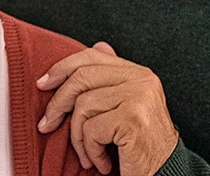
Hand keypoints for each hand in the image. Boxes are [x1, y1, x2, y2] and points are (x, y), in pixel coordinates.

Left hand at [38, 43, 177, 175]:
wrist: (166, 173)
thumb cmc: (141, 143)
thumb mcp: (127, 105)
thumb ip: (112, 77)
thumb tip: (98, 45)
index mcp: (139, 73)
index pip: (92, 57)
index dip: (61, 68)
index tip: (42, 84)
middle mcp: (142, 80)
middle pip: (82, 78)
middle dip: (57, 103)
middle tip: (46, 125)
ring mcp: (139, 98)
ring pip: (83, 106)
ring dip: (78, 137)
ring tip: (88, 154)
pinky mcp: (133, 119)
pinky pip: (92, 129)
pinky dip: (91, 150)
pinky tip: (102, 162)